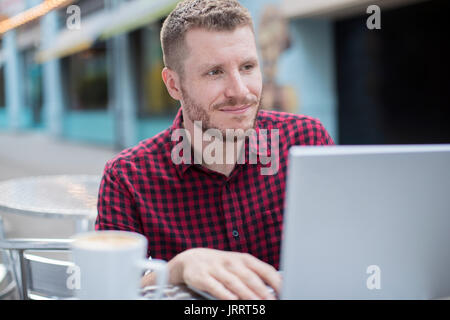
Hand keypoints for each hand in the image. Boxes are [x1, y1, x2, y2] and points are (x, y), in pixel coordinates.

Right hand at [166, 248, 281, 299]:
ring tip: (257, 304)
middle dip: (262, 291)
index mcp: (244, 259)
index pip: (264, 269)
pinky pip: (216, 287)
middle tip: (272, 301)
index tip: (285, 291)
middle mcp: (231, 262)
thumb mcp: (238, 264)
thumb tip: (275, 288)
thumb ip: (254, 274)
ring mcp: (216, 269)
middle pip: (250, 277)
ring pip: (234, 283)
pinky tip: (233, 301)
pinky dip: (225, 295)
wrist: (191, 258)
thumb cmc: (221, 264)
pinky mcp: (203, 276)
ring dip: (247, 295)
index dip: (276, 281)